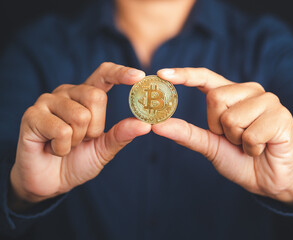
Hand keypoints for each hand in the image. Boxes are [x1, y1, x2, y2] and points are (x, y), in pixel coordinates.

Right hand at [9, 63, 150, 209]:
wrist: (51, 182)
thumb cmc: (78, 161)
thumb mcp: (104, 148)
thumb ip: (122, 134)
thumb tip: (146, 125)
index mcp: (86, 95)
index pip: (104, 74)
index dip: (121, 73)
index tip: (139, 76)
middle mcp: (67, 93)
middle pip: (96, 96)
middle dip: (95, 128)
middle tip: (82, 140)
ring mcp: (47, 101)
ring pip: (80, 115)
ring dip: (77, 140)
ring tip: (65, 144)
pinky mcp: (31, 115)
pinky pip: (61, 130)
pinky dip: (62, 148)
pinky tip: (52, 149)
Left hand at [154, 68, 292, 207]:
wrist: (269, 181)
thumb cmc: (239, 160)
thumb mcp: (209, 145)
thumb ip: (186, 133)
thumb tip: (156, 125)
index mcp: (232, 94)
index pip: (206, 77)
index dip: (185, 75)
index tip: (160, 74)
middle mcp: (251, 91)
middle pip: (215, 98)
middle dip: (219, 127)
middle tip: (235, 139)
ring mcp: (269, 101)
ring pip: (232, 118)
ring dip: (236, 140)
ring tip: (250, 144)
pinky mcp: (282, 116)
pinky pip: (251, 134)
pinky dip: (251, 149)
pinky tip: (262, 149)